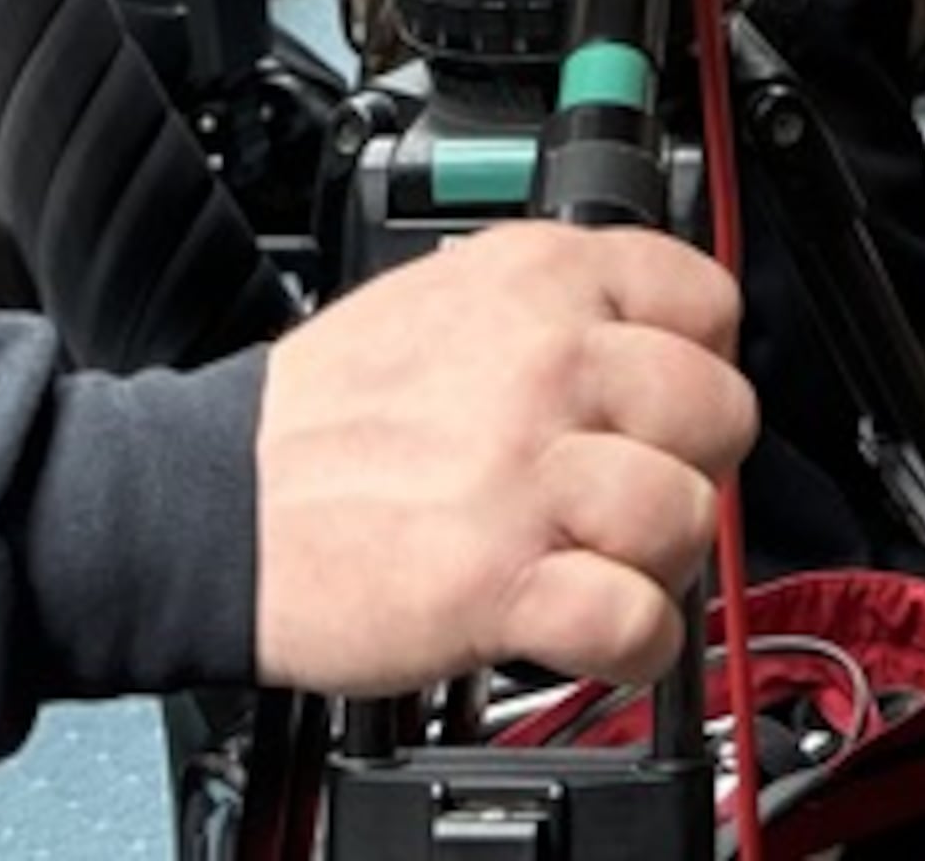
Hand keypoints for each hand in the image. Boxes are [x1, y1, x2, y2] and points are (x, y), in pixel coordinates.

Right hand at [255, 222, 754, 696]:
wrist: (204, 502)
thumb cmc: (317, 417)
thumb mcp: (447, 294)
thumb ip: (557, 308)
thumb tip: (654, 346)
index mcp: (541, 277)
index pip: (709, 302)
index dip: (703, 362)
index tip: (668, 401)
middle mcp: (546, 361)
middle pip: (720, 412)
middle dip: (692, 465)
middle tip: (637, 492)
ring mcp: (525, 471)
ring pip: (688, 514)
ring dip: (658, 559)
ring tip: (603, 561)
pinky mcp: (498, 581)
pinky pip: (638, 620)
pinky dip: (634, 646)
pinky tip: (594, 630)